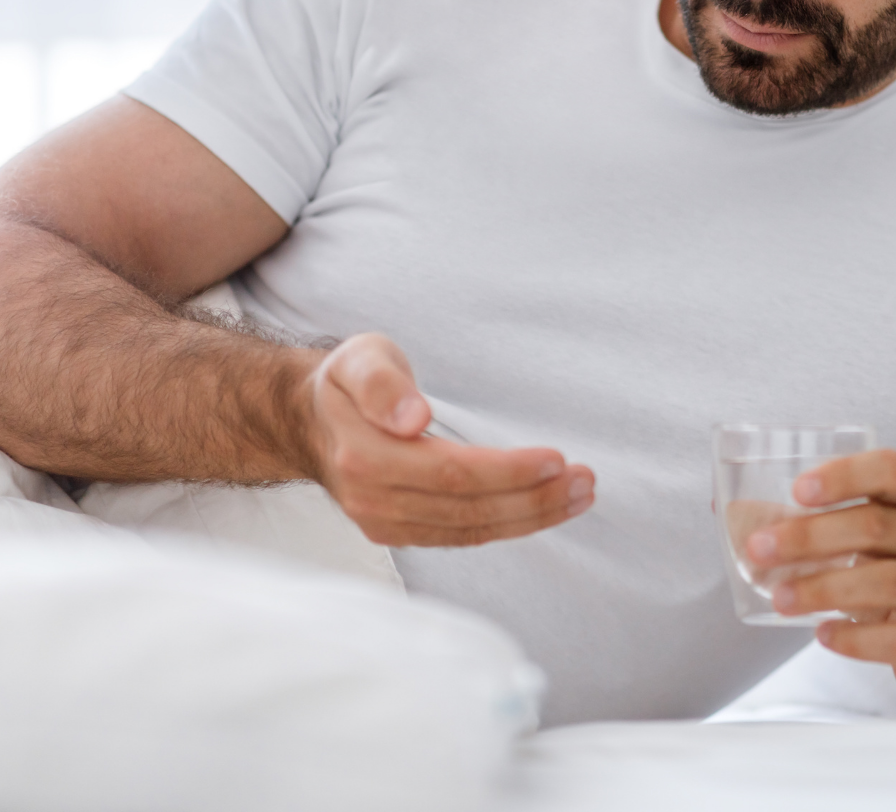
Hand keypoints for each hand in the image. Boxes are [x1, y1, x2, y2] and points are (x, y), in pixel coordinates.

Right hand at [304, 333, 593, 546]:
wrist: (309, 422)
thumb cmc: (346, 384)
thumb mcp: (359, 359)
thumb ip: (383, 384)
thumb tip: (413, 418)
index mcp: (364, 458)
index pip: (451, 474)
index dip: (507, 471)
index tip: (556, 459)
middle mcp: (373, 500)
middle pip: (468, 510)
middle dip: (534, 499)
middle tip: (586, 481)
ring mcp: (384, 523)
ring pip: (471, 531)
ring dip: (532, 517)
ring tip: (580, 496)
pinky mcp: (398, 533)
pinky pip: (462, 537)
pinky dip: (508, 527)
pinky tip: (545, 510)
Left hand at [745, 448, 895, 713]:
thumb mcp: (872, 540)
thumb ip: (811, 523)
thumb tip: (730, 510)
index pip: (892, 470)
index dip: (845, 475)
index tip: (798, 489)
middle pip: (874, 527)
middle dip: (809, 537)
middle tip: (759, 549)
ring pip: (884, 583)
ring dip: (822, 588)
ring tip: (781, 598)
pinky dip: (856, 639)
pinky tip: (824, 636)